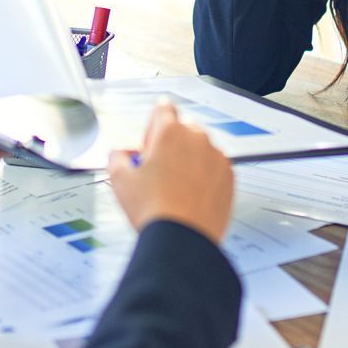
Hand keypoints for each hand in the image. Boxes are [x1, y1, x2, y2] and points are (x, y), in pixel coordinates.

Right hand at [107, 102, 234, 243]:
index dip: (152, 125)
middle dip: (171, 143)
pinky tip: (190, 195)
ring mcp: (217, 157)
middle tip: (158, 169)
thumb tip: (121, 154)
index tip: (149, 140)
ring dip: (189, 159)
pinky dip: (205, 175)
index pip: (163, 108)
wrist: (183, 239)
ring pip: (201, 148)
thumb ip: (117, 157)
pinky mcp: (229, 176)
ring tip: (174, 187)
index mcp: (170, 132)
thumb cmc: (154, 210)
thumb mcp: (120, 180)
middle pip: (183, 128)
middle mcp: (197, 139)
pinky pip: (215, 167)